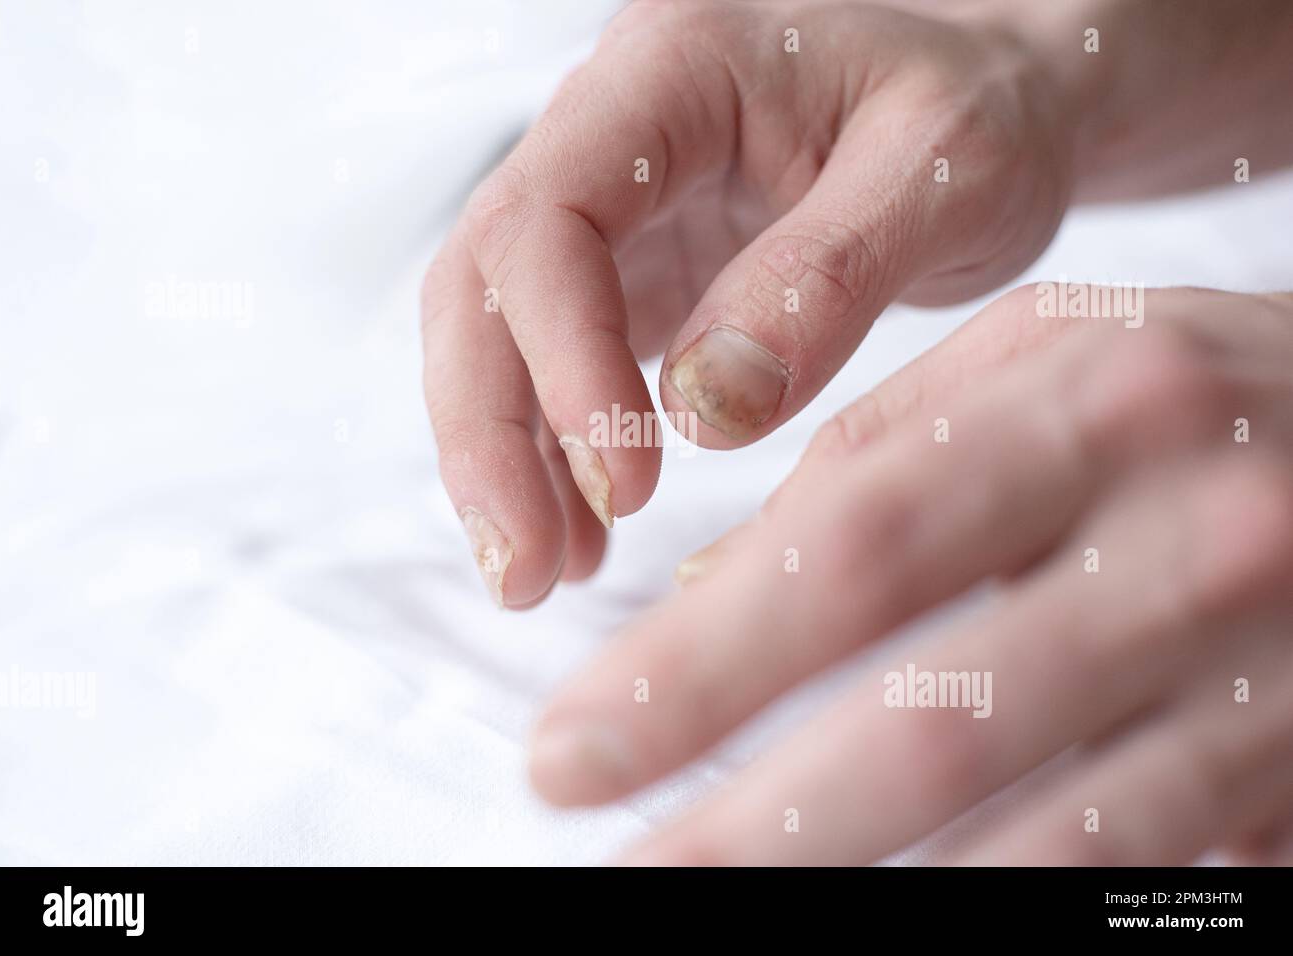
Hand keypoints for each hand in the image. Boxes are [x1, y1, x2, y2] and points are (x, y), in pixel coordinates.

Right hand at [420, 0, 1073, 605]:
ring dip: (506, 459)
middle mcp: (612, 132)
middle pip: (483, 281)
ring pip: (498, 332)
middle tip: (524, 570)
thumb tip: (708, 409)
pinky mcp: (637, 275)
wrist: (994, 99)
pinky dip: (555, 457)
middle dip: (488, 433)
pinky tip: (584, 536)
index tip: (628, 481)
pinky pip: (557, 368)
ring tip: (545, 573)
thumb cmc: (982, 109)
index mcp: (672, 70)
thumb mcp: (948, 169)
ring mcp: (616, 209)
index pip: (549, 215)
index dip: (560, 357)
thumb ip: (830, 274)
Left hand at [529, 284, 1292, 864]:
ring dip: (851, 887)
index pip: (856, 548)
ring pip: (1034, 832)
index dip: (697, 662)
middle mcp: (1190, 539)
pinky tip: (886, 918)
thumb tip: (710, 585)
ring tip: (697, 901)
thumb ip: (884, 447)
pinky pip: (1127, 877)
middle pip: (929, 712)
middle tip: (605, 858)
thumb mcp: (1056, 350)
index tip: (571, 741)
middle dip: (744, 814)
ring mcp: (1265, 676)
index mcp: (1099, 400)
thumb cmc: (1202, 389)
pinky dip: (995, 905)